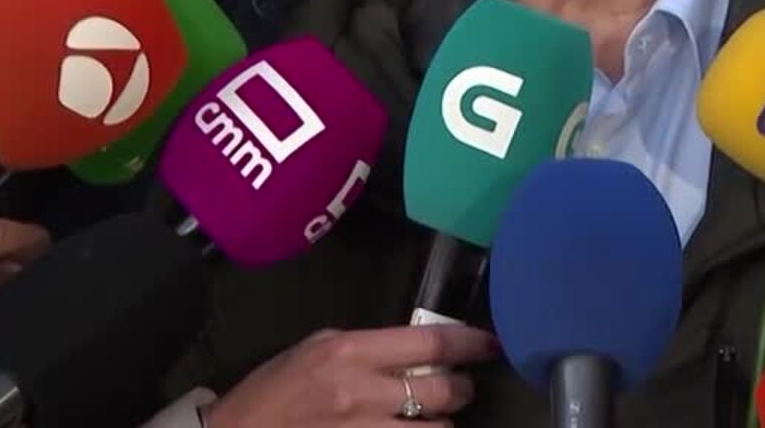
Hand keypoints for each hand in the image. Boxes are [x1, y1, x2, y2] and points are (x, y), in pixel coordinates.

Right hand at [207, 325, 497, 427]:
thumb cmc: (274, 390)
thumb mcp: (317, 349)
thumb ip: (367, 348)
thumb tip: (414, 349)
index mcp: (350, 354)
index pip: (430, 345)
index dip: (470, 344)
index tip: (490, 345)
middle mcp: (362, 395)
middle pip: (444, 392)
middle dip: (462, 389)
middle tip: (460, 388)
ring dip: (441, 424)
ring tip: (432, 418)